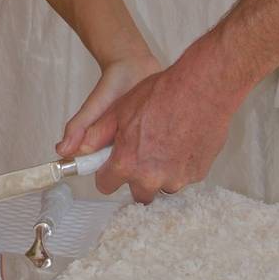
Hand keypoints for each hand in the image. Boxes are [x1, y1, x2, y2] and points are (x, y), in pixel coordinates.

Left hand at [64, 56, 245, 203]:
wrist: (202, 88)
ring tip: (164, 143)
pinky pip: (182, 175)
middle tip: (141, 152)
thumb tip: (76, 151)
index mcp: (126, 164)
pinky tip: (181, 141)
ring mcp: (176, 178)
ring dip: (160, 171)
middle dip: (136, 176)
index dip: (107, 172)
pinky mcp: (197, 174)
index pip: (105, 185)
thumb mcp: (118, 111)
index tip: (111, 164)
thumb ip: (96, 137)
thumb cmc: (160, 95)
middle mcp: (150, 178)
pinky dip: (180, 164)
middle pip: (137, 192)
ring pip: (162, 184)